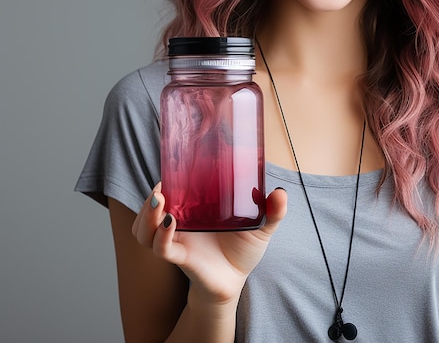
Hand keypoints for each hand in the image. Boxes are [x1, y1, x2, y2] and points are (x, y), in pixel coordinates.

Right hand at [132, 183, 287, 303]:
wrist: (236, 281)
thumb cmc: (242, 251)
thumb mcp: (261, 226)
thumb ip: (273, 211)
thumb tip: (280, 192)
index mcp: (193, 210)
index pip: (170, 191)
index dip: (164, 180)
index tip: (169, 169)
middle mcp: (180, 223)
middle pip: (149, 211)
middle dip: (148, 199)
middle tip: (159, 188)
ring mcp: (178, 240)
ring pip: (145, 230)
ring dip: (147, 216)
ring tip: (159, 200)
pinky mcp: (181, 257)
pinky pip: (163, 248)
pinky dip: (162, 235)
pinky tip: (171, 222)